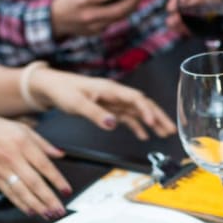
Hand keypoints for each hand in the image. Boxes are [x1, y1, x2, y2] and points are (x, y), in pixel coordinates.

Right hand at [0, 113, 69, 217]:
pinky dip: (22, 205)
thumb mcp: (22, 129)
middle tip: (60, 210)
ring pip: (22, 192)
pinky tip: (31, 211)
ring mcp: (3, 171)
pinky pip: (11, 195)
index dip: (57, 180)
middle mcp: (13, 159)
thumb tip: (60, 154)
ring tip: (48, 215)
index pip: (44, 165)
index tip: (67, 191)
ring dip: (37, 206)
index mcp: (23, 144)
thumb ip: (43, 143)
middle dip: (49, 199)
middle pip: (34, 183)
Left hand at [30, 67, 175, 140]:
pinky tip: (144, 135)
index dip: (146, 110)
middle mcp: (115, 94)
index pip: (134, 98)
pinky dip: (137, 125)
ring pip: (138, 111)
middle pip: (142, 104)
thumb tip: (112, 124)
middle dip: (158, 116)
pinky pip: (127, 117)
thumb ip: (95, 114)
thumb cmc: (63, 91)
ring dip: (152, 122)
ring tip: (164, 133)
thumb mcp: (77, 104)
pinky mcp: (108, 108)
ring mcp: (113, 101)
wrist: (51, 87)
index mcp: (110, 89)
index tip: (153, 122)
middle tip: (170, 130)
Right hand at [50, 0, 143, 38]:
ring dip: (132, 6)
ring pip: (118, 18)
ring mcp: (94, 26)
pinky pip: (115, 22)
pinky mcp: (98, 32)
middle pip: (116, 11)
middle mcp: (89, 15)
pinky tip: (130, 3)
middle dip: (131, 0)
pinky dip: (124, 12)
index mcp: (83, 1)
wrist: (59, 19)